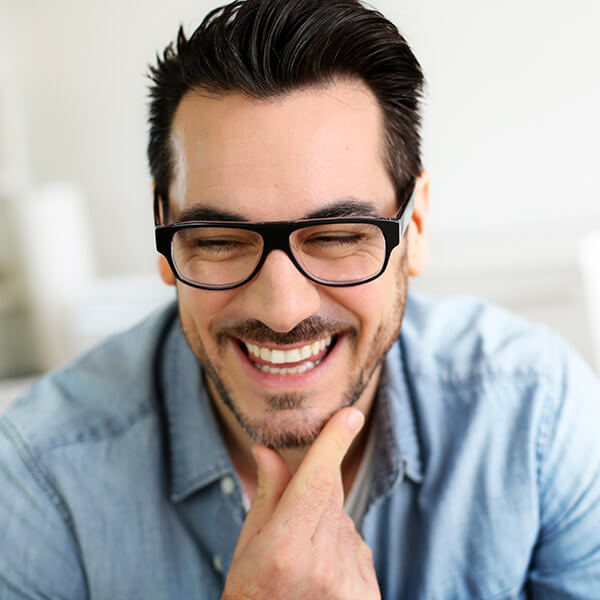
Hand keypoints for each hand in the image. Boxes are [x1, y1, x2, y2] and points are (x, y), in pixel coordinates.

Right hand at [221, 407, 380, 599]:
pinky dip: (342, 547)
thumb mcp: (247, 546)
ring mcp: (349, 585)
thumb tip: (267, 449)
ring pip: (345, 520)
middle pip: (331, 495)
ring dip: (327, 524)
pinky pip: (359, 545)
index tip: (349, 415)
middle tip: (292, 520)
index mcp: (283, 551)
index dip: (333, 442)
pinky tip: (321, 574)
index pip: (316, 482)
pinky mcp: (367, 597)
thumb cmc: (250, 596)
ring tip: (303, 561)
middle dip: (315, 489)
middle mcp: (321, 567)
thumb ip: (267, 494)